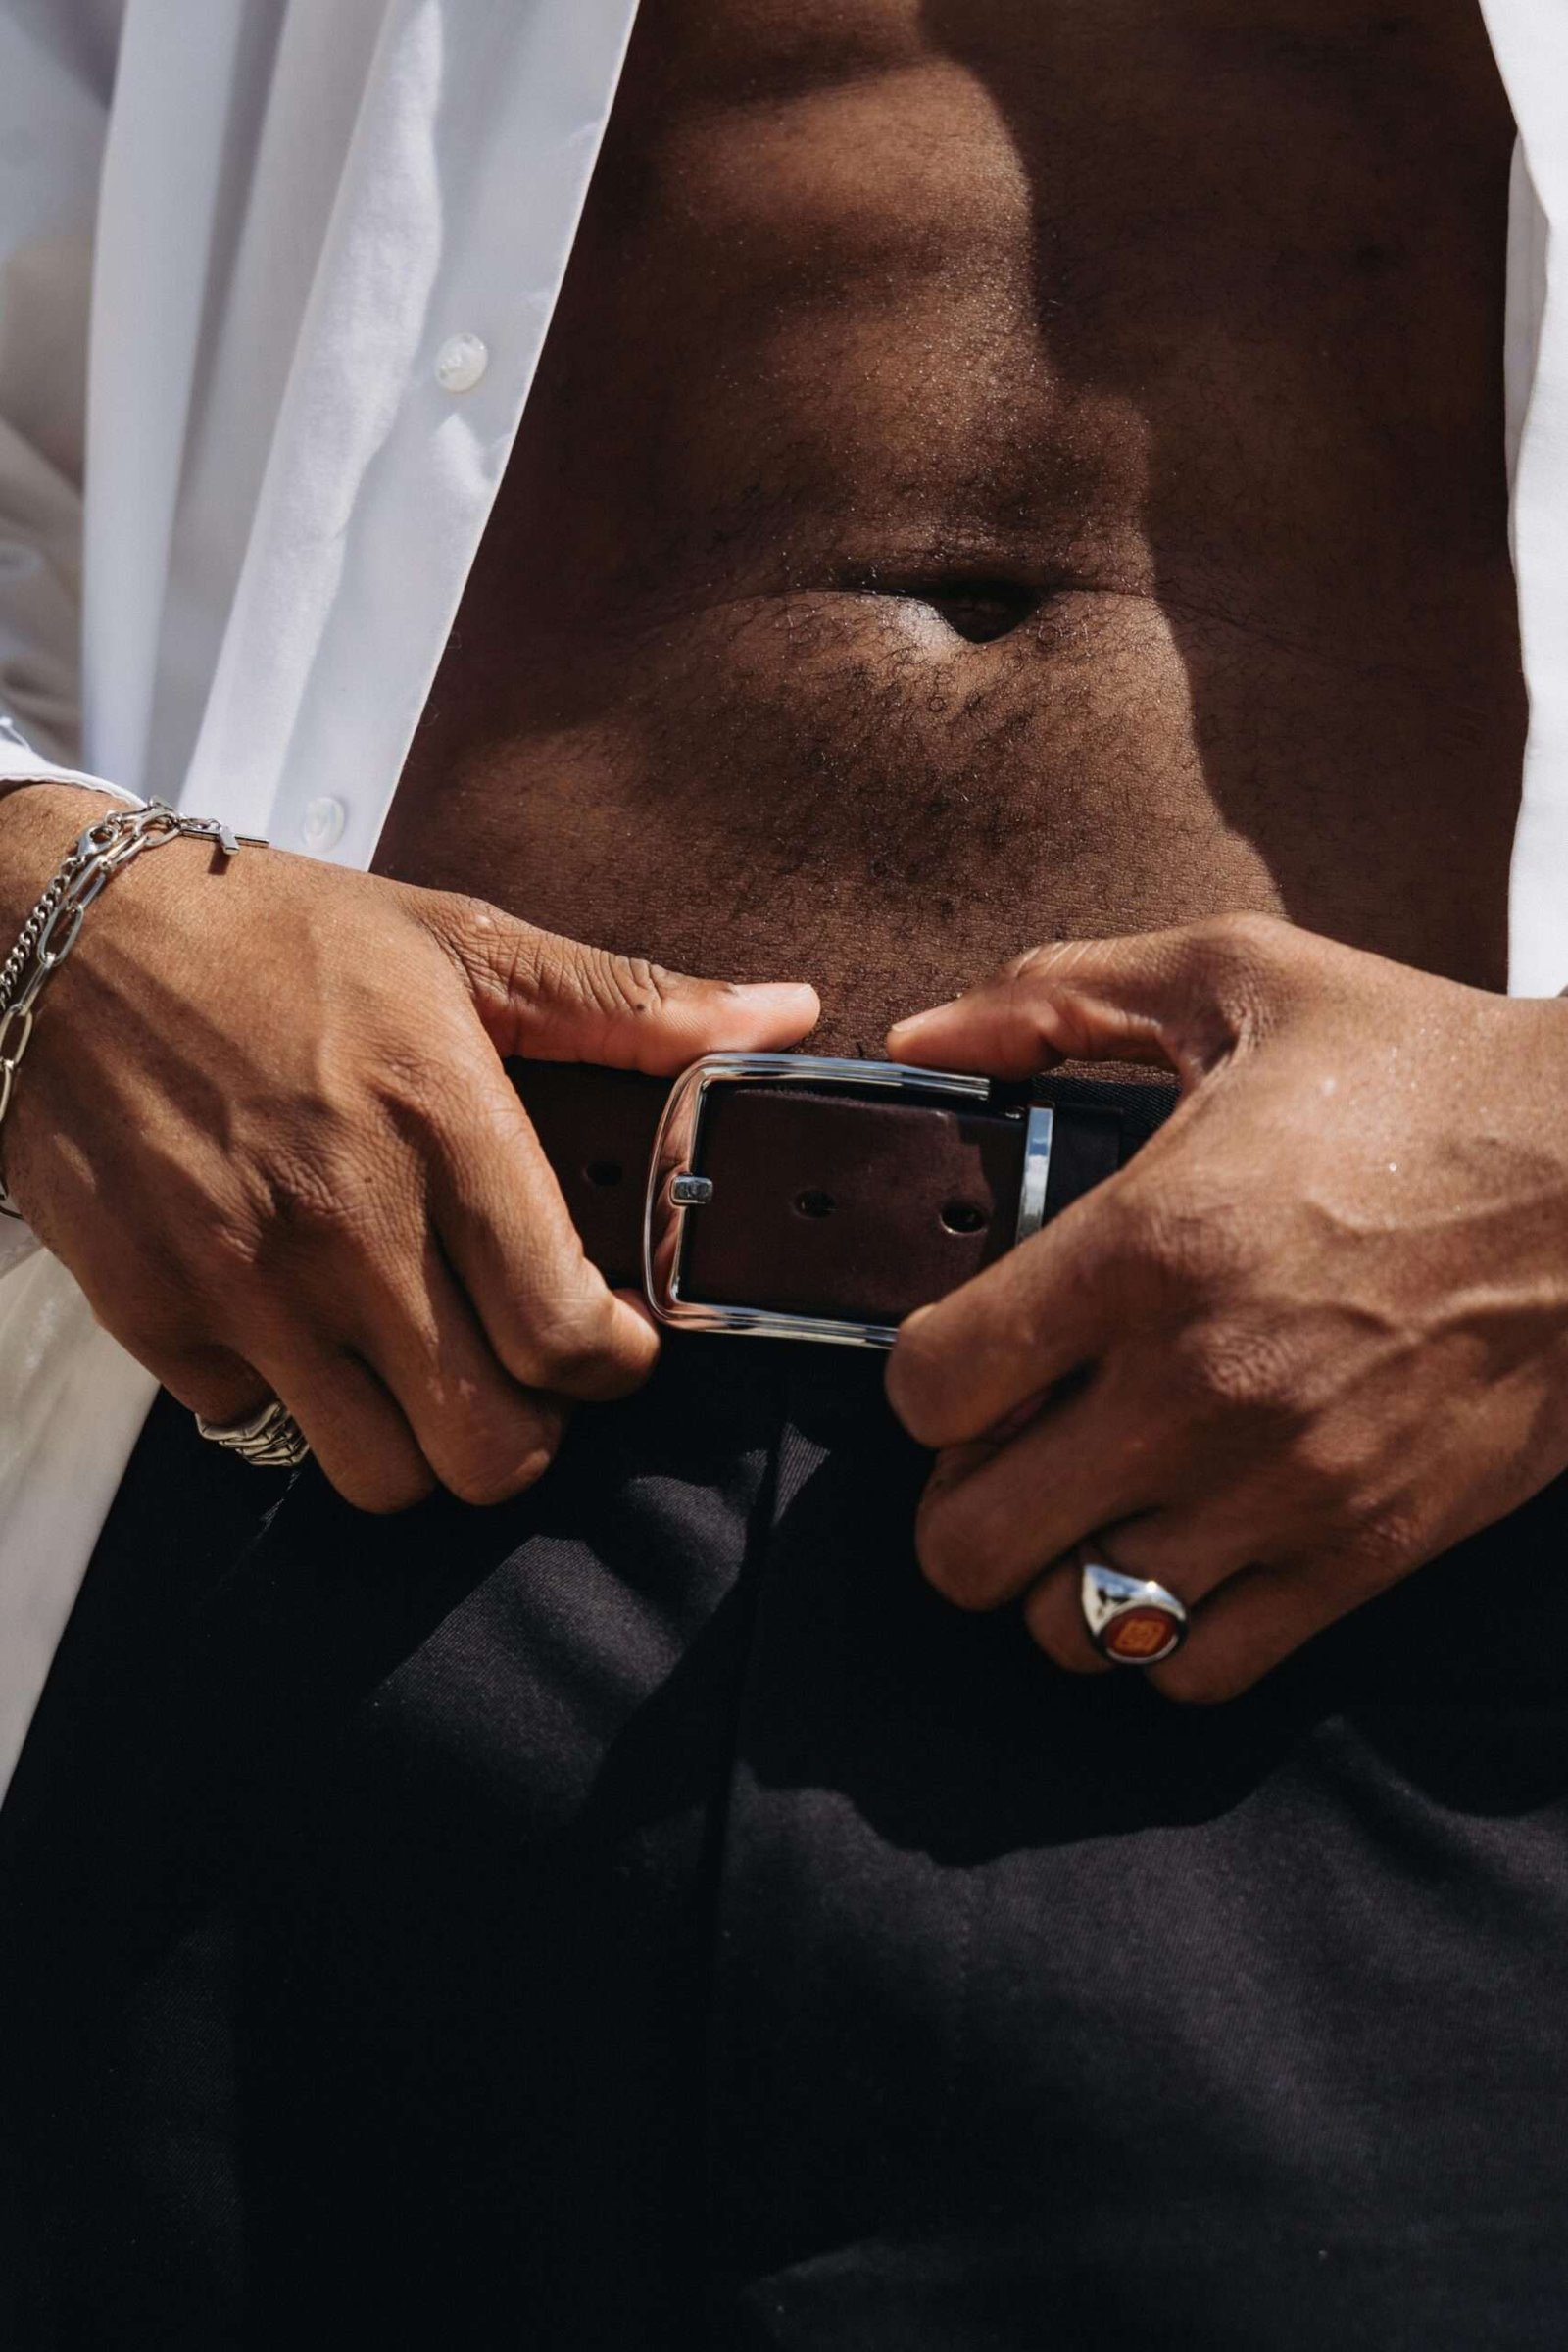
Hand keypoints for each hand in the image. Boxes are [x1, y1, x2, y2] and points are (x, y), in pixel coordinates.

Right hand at [1, 790, 815, 1509]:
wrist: (56, 932)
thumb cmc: (273, 933)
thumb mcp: (463, 941)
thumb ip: (631, 1001)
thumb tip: (785, 1012)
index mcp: (442, 1125)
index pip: (569, 1335)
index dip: (615, 1363)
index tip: (612, 1339)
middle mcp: (345, 1224)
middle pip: (488, 1447)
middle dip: (530, 1434)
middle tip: (525, 1378)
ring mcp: (241, 1281)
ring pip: (379, 1473)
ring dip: (420, 1443)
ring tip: (423, 1369)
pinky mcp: (153, 1314)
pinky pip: (256, 1428)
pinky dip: (293, 1403)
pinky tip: (305, 1327)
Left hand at [884, 913, 1567, 1699]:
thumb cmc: (1429, 1073)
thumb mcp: (1237, 977)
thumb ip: (1056, 995)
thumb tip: (923, 1038)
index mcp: (1143, 1245)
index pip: (929, 1386)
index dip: (919, 1379)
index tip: (961, 1358)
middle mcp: (1195, 1387)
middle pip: (967, 1542)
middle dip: (956, 1500)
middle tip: (1000, 1453)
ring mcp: (1279, 1487)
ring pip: (1070, 1628)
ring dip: (1047, 1578)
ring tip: (1082, 1513)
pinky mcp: (1360, 1551)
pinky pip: (1197, 1671)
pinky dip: (1159, 1639)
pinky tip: (1174, 1559)